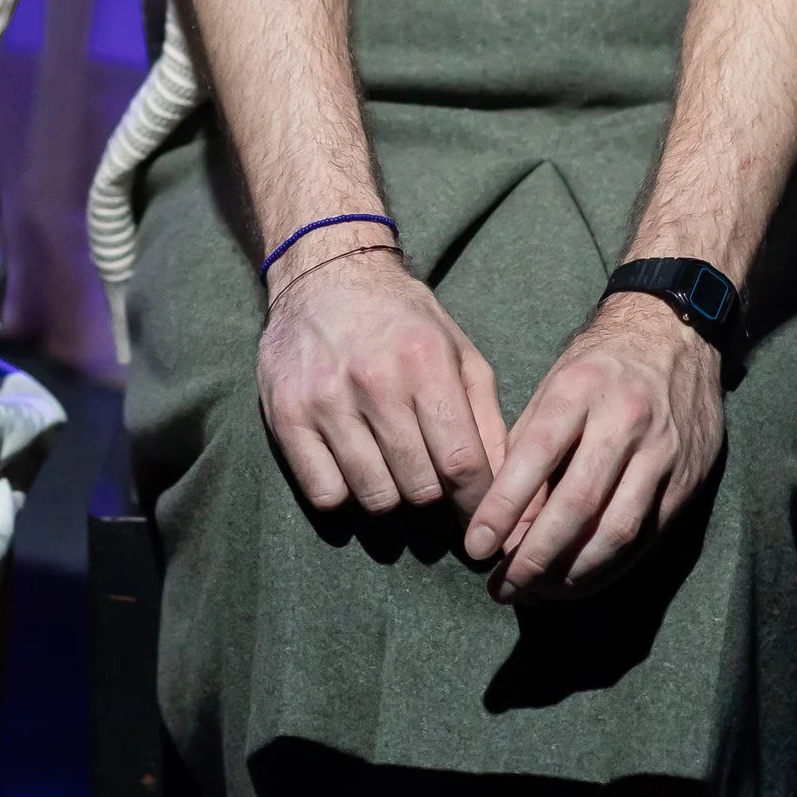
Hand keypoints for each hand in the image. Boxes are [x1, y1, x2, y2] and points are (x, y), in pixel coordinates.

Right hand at [257, 245, 505, 521]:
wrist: (324, 275)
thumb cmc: (403, 321)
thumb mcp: (460, 354)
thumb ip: (487, 421)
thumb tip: (509, 491)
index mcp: (426, 361)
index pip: (462, 462)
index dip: (478, 504)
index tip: (482, 521)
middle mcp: (375, 380)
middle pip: (420, 488)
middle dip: (434, 496)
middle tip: (431, 481)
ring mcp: (326, 399)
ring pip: (375, 497)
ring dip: (392, 498)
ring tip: (393, 471)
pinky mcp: (287, 415)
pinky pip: (326, 495)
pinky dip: (346, 495)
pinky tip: (353, 469)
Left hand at [462, 291, 723, 598]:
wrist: (676, 336)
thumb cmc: (599, 365)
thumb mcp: (554, 384)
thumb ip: (526, 446)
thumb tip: (504, 520)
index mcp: (581, 389)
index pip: (536, 457)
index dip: (503, 507)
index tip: (477, 546)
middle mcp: (625, 421)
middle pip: (579, 504)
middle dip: (535, 555)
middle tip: (503, 586)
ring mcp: (662, 453)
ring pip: (616, 529)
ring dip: (572, 573)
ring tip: (538, 593)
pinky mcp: (687, 481)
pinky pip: (646, 537)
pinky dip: (609, 567)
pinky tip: (578, 581)